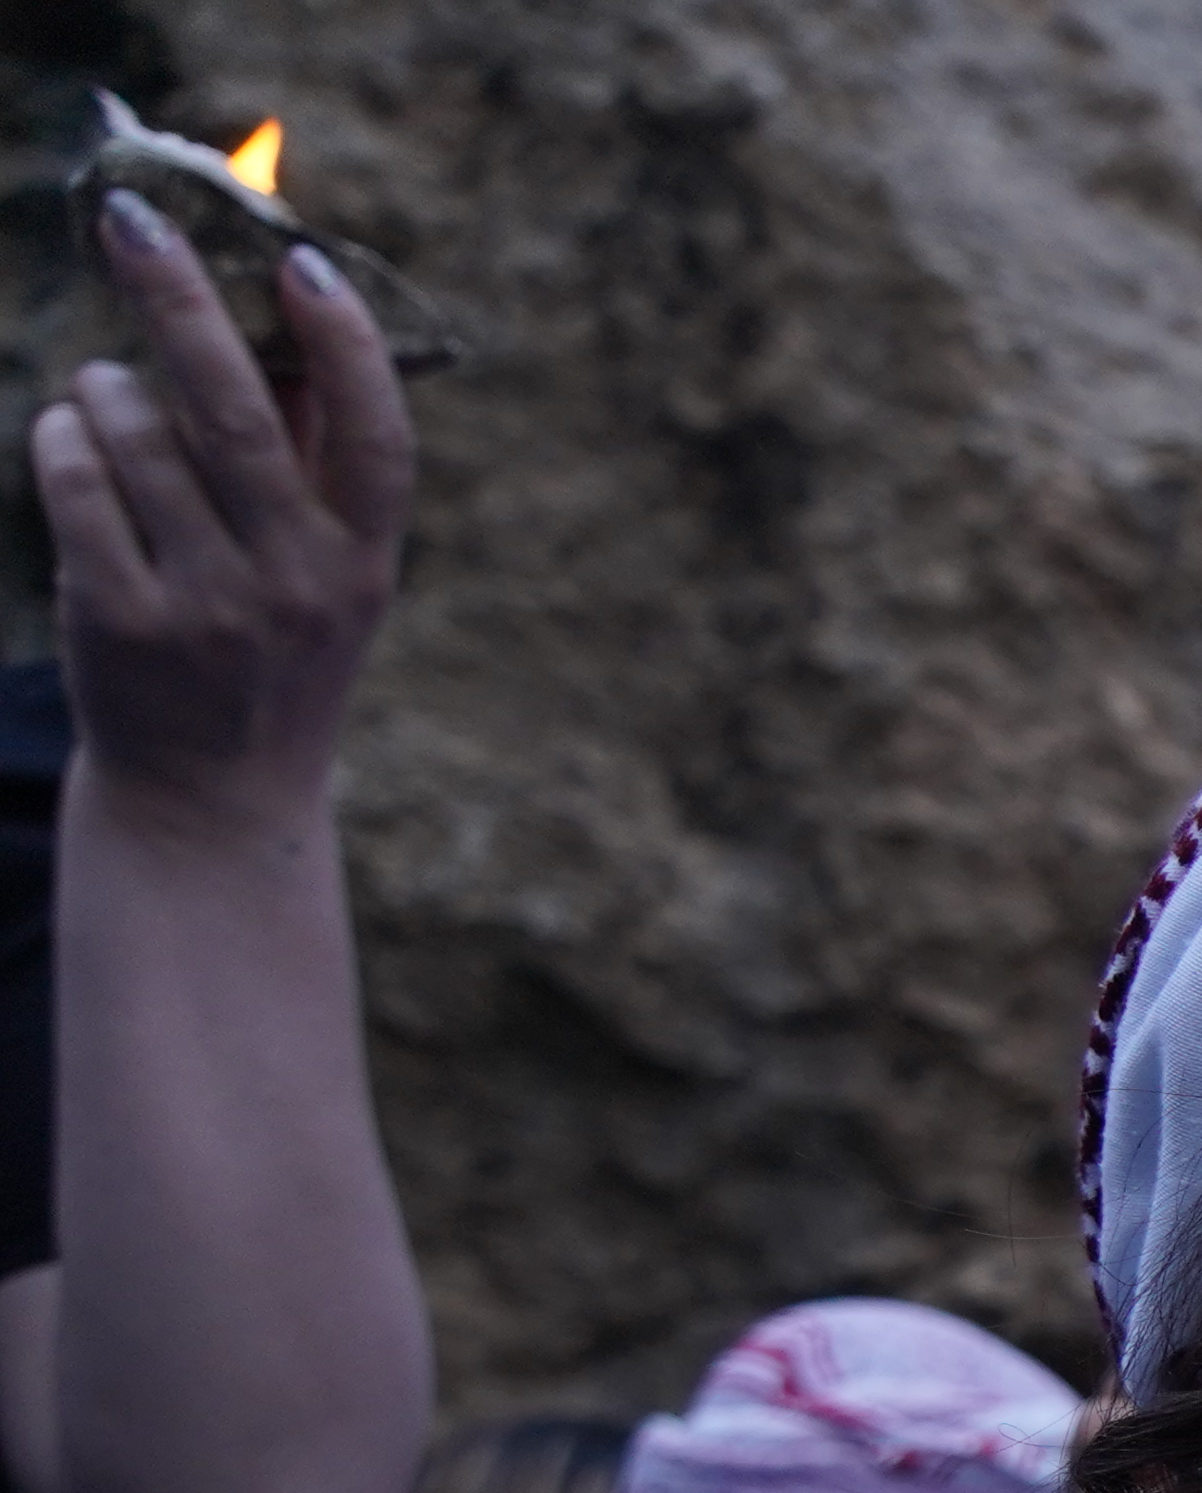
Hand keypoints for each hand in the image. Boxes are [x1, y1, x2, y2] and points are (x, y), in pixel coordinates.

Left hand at [37, 195, 410, 833]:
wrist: (213, 797)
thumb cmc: (270, 649)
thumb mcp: (323, 571)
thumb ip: (312, 453)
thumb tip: (286, 304)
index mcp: (362, 563)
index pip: (376, 439)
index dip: (344, 344)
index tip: (297, 261)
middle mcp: (295, 585)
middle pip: (235, 413)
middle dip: (177, 301)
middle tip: (131, 224)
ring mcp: (207, 607)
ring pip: (133, 433)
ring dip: (105, 387)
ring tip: (107, 392)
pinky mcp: (121, 619)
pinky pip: (74, 479)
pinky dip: (62, 435)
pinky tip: (74, 436)